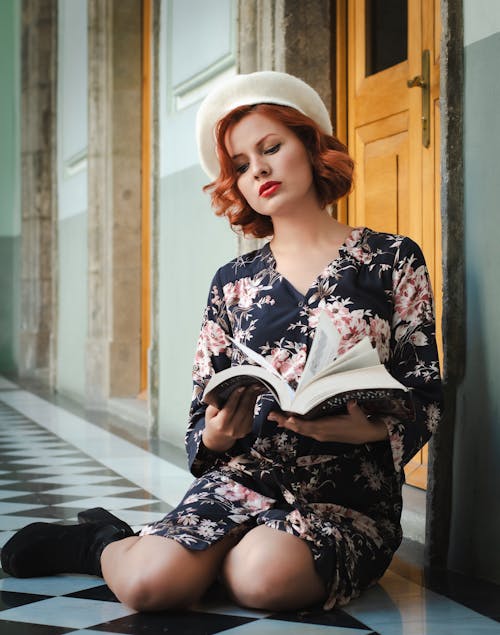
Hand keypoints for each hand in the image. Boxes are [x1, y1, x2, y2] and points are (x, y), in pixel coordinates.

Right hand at [203, 386, 263, 452]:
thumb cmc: (213, 422)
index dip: (235, 397)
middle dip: (248, 395)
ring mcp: (241, 430)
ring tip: (255, 387)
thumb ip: (215, 404)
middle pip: (243, 409)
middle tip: (252, 384)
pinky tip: (253, 395)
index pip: (229, 409)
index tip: (241, 387)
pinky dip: (253, 403)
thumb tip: (223, 392)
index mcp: (221, 424)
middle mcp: (232, 429)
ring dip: (253, 398)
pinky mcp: (248, 429)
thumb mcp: (209, 413)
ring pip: (249, 411)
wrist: (219, 438)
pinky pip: (252, 414)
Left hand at [267, 400, 388, 443]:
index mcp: (327, 429)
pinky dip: (294, 425)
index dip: (298, 423)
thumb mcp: (357, 415)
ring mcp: (319, 434)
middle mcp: (320, 433)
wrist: (365, 434)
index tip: (288, 419)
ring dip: (286, 424)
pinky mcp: (320, 433)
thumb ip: (353, 409)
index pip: (309, 426)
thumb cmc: (360, 423)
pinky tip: (286, 422)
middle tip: (271, 416)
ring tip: (274, 417)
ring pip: (299, 429)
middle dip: (284, 422)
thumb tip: (351, 402)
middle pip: (299, 428)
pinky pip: (304, 430)